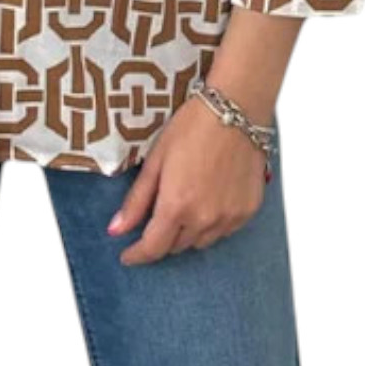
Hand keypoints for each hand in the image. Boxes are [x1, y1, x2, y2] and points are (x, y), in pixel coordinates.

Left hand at [106, 98, 268, 264]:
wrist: (236, 110)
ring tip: (185, 206)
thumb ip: (136, 201)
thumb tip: (116, 230)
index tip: (128, 255)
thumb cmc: (193, 128)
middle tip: (158, 217)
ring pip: (201, 242)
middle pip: (176, 247)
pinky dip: (212, 225)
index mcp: (177, 207)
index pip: (153, 248)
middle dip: (162, 238)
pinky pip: (224, 231)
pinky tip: (208, 202)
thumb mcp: (155, 161)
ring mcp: (229, 217)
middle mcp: (205, 219)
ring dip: (187, 233)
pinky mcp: (248, 210)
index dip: (137, 255)